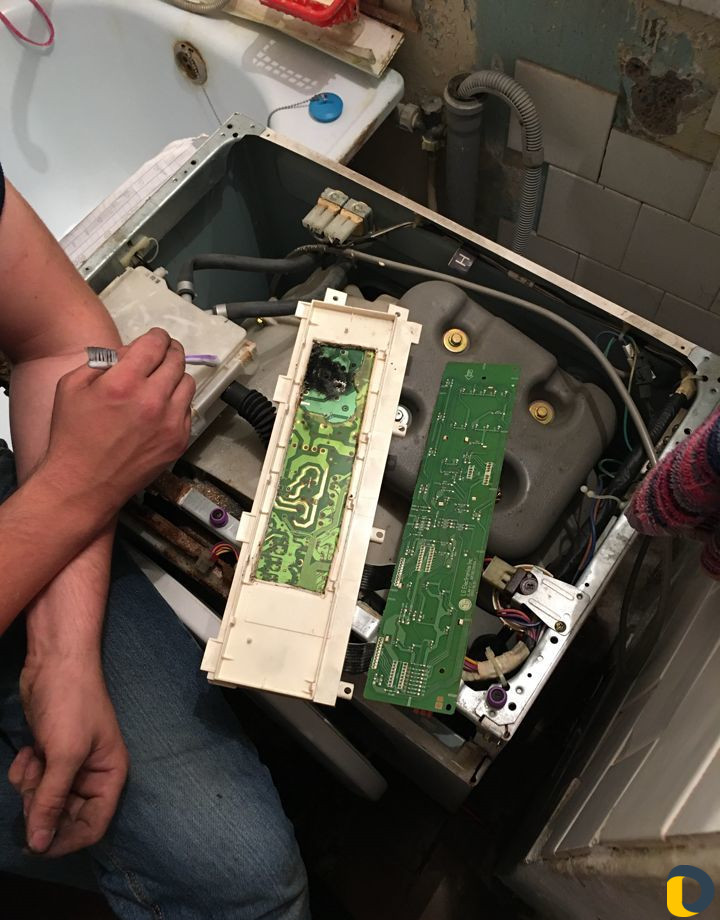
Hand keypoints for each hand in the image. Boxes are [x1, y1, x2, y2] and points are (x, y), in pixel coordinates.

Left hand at [8, 656, 127, 856]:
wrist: (56, 662)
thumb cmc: (72, 705)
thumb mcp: (64, 755)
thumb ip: (52, 801)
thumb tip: (38, 844)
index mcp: (110, 776)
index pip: (92, 826)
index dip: (66, 839)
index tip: (37, 842)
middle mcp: (92, 776)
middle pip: (65, 817)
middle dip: (42, 808)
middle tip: (29, 791)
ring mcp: (70, 765)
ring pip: (45, 801)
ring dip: (30, 788)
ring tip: (30, 762)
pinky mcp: (50, 755)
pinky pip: (34, 783)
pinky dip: (25, 773)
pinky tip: (27, 752)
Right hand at [43, 328, 194, 515]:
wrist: (84, 483)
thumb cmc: (73, 436)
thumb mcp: (71, 386)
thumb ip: (102, 361)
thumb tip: (130, 353)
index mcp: (124, 382)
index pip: (155, 344)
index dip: (157, 336)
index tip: (156, 338)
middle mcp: (152, 400)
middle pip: (176, 360)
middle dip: (169, 352)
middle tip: (162, 354)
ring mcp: (170, 422)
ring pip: (187, 383)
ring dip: (175, 377)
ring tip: (160, 383)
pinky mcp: (178, 441)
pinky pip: (187, 410)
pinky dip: (177, 403)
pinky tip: (160, 408)